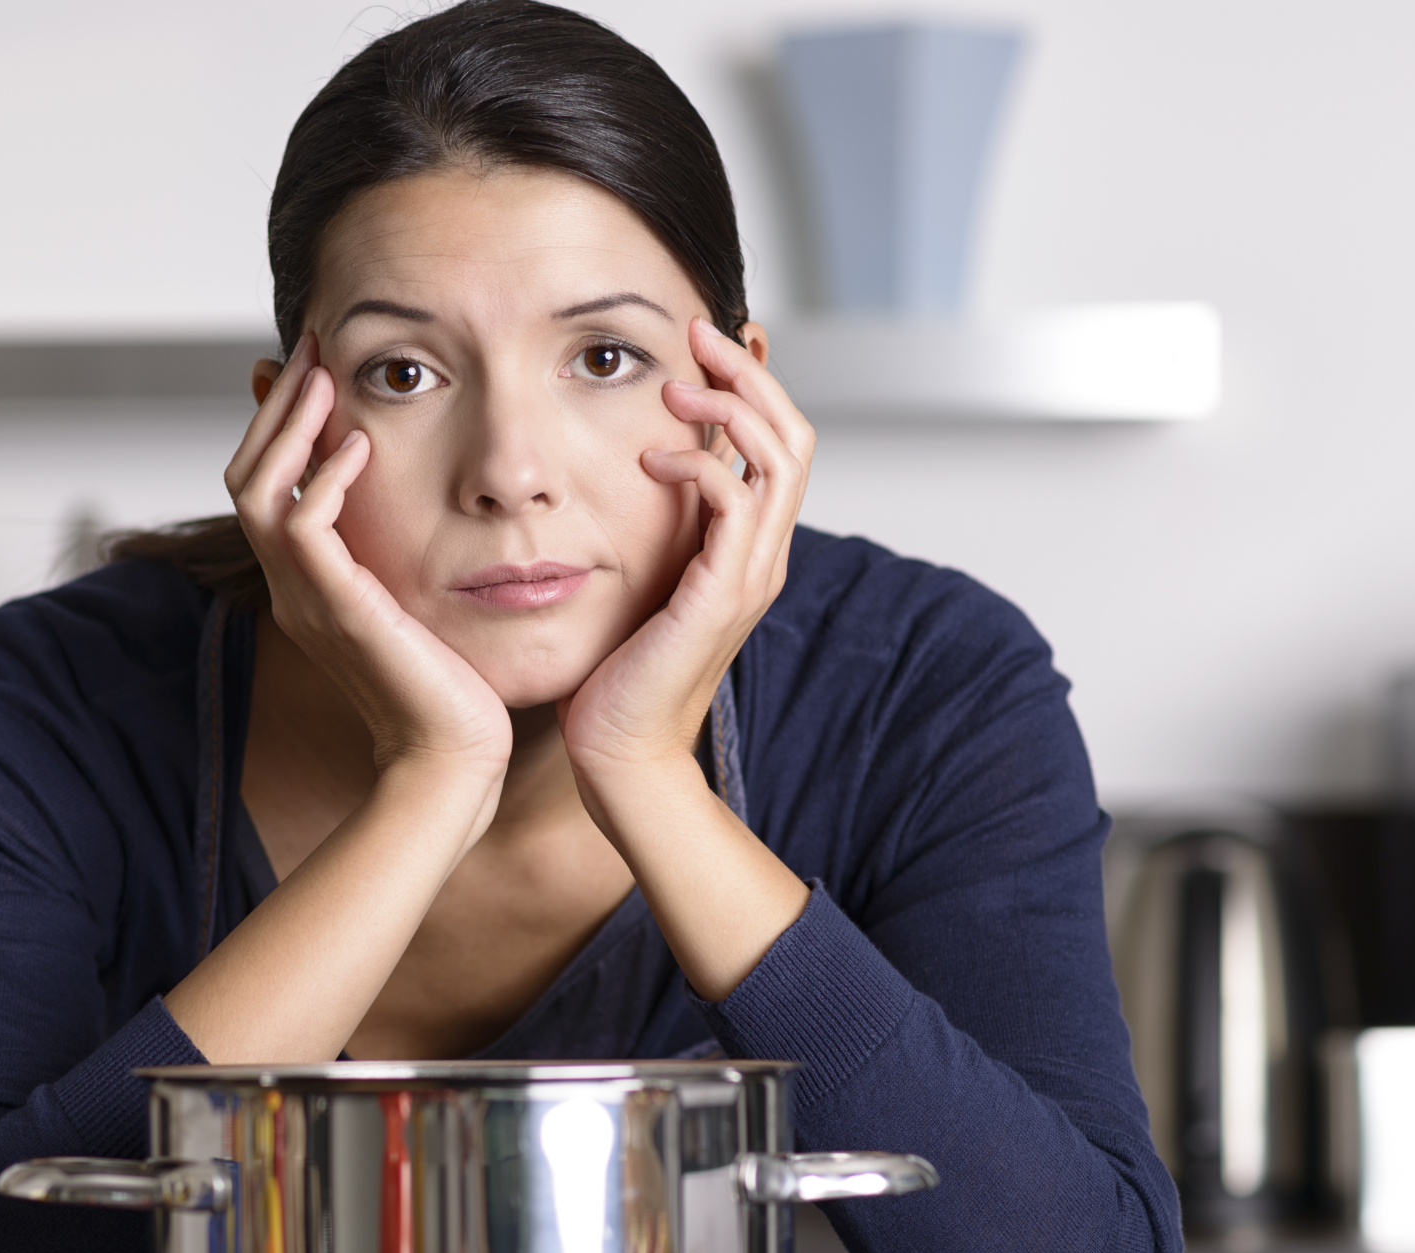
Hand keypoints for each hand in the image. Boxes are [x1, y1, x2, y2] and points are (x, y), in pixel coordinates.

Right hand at [226, 335, 512, 787]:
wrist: (454, 762)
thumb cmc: (456, 693)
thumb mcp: (424, 606)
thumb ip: (408, 557)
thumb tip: (431, 507)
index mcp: (310, 586)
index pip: (269, 486)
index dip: (283, 424)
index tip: (317, 368)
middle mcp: (295, 589)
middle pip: (247, 475)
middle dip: (279, 405)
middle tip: (312, 346)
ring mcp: (306, 600)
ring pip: (259, 489)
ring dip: (291, 424)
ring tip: (325, 376)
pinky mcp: (336, 609)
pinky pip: (302, 527)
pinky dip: (323, 478)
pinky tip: (358, 446)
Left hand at [558, 319, 814, 802]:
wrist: (623, 757)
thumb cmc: (619, 677)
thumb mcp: (643, 582)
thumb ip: (658, 530)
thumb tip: (640, 472)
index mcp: (749, 551)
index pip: (780, 445)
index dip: (754, 385)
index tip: (706, 343)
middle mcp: (763, 557)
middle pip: (795, 436)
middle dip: (749, 374)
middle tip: (698, 334)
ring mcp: (750, 575)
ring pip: (779, 457)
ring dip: (729, 406)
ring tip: (674, 388)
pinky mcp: (721, 594)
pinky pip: (733, 501)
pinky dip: (699, 464)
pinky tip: (651, 456)